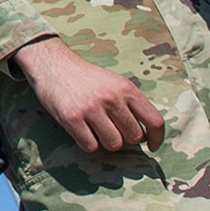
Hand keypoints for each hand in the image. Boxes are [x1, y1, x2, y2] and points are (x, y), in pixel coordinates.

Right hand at [13, 36, 164, 152]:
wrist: (52, 64)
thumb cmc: (85, 77)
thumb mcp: (113, 82)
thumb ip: (130, 103)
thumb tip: (146, 133)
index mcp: (126, 88)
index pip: (154, 121)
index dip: (157, 138)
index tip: (151, 146)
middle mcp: (111, 98)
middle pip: (134, 137)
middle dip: (125, 138)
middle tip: (113, 129)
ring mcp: (91, 109)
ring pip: (114, 144)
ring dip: (107, 142)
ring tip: (96, 129)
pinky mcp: (72, 118)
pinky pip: (91, 146)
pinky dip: (88, 143)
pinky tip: (82, 131)